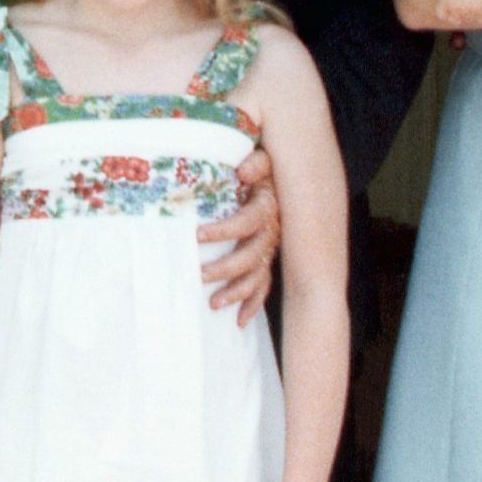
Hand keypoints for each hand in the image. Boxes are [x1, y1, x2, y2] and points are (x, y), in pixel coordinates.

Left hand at [201, 147, 279, 326]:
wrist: (284, 180)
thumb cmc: (261, 170)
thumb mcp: (262, 161)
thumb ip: (256, 163)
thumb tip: (244, 171)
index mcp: (266, 208)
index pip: (246, 222)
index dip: (224, 231)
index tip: (198, 235)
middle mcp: (270, 233)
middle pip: (250, 257)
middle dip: (225, 269)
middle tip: (199, 275)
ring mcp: (270, 250)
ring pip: (256, 277)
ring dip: (236, 292)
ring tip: (213, 304)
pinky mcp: (267, 261)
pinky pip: (263, 287)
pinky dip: (253, 305)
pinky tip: (239, 320)